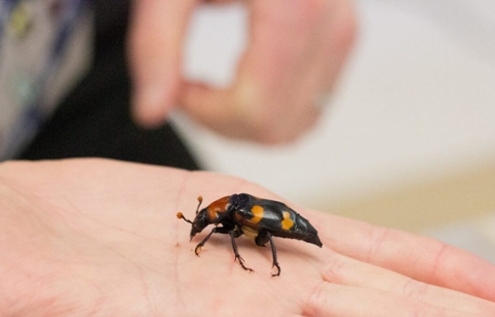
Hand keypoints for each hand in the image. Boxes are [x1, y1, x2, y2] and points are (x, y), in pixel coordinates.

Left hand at [128, 0, 357, 142]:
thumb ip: (155, 47)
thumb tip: (151, 113)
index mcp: (293, 7)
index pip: (255, 109)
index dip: (206, 114)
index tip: (180, 86)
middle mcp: (330, 23)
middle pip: (278, 125)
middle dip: (225, 123)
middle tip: (191, 89)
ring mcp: (343, 31)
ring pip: (300, 122)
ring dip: (249, 120)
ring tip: (215, 84)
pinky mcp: (343, 36)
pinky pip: (312, 103)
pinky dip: (274, 106)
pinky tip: (244, 78)